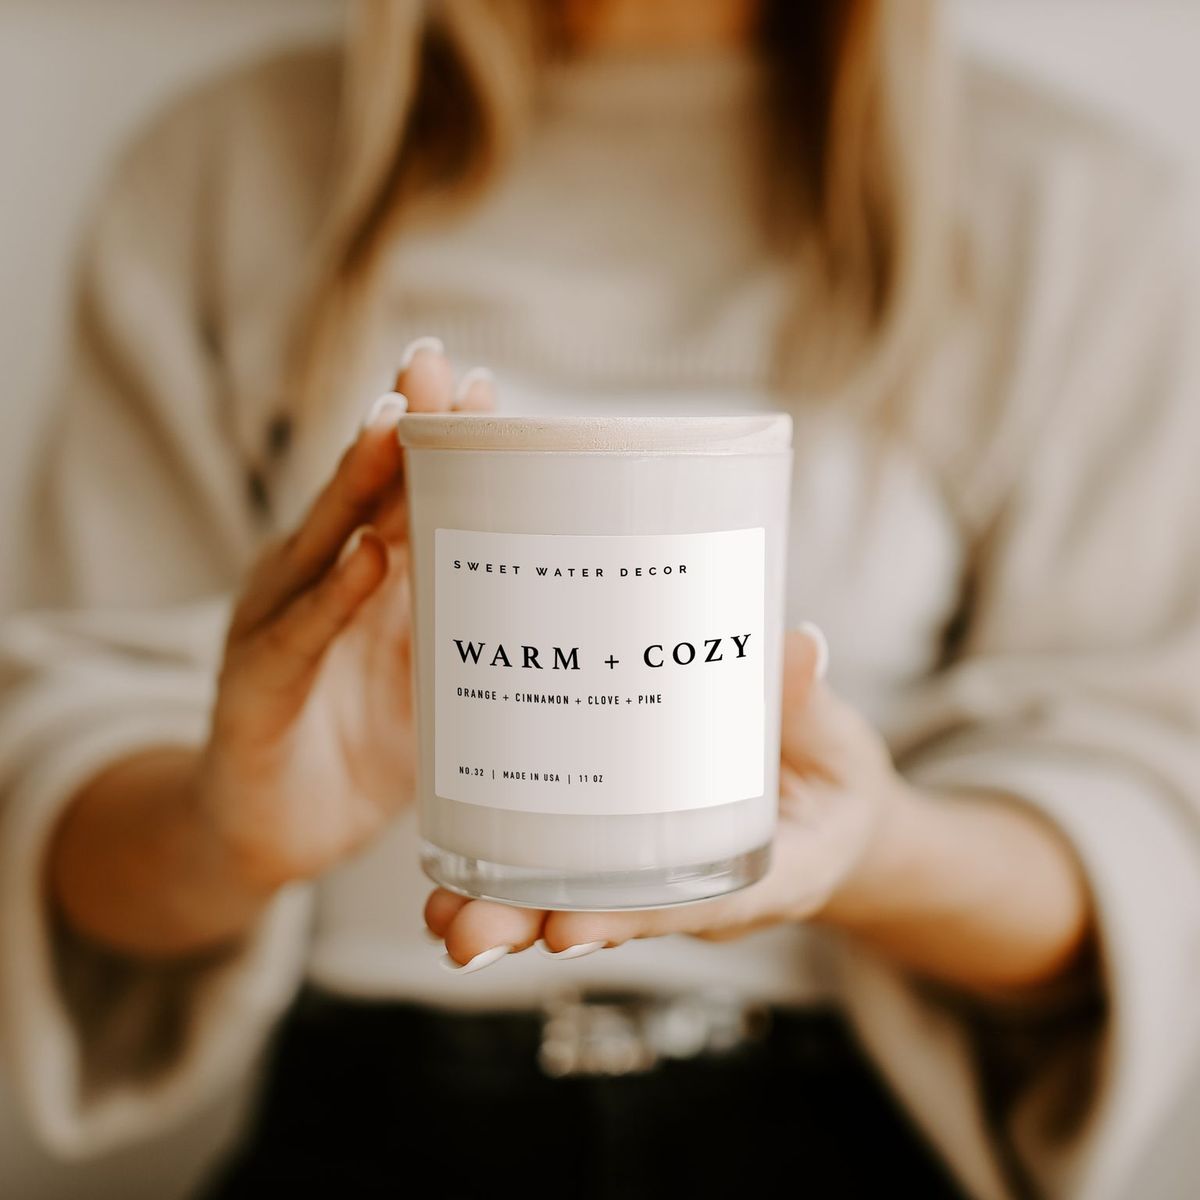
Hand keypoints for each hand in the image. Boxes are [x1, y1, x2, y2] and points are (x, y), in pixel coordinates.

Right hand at [196, 340, 495, 891]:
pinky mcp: (255, 686)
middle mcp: (314, 584)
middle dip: (400, 428)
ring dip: (358, 482)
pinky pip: (298, 635)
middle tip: (435, 363)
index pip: (400, 495)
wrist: (275, 832)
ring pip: (321, 543)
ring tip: (398, 424)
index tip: (483, 386)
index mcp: (360, 578)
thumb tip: (559, 591)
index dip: (438, 442)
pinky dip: (332, 598)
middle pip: (359, 495)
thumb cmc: (360, 746)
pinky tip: (366, 558)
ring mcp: (277, 627)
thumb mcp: (427, 679)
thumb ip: (465, 628)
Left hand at [425, 627, 917, 967]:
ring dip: (503, 913)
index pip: (693, 909)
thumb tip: (798, 644)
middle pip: (607, 921)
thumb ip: (812, 707)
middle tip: (464, 935)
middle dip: (531, 927)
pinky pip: (564, 874)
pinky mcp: (627, 855)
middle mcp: (695, 893)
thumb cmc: (836, 786)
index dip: (630, 919)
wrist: (830, 822)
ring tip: (438, 916)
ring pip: (570, 907)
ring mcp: (654, 880)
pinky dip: (510, 877)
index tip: (567, 928)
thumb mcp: (840, 748)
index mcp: (761, 875)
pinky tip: (452, 868)